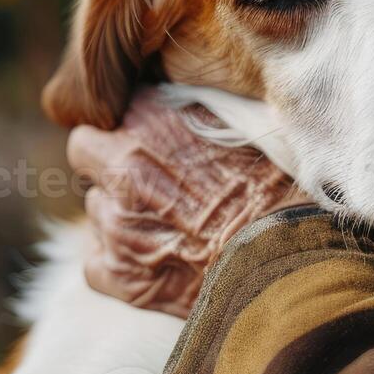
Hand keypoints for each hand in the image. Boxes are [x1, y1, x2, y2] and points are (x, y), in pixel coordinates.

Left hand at [68, 88, 310, 316]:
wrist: (286, 256)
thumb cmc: (279, 187)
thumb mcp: (244, 122)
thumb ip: (195, 109)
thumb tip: (181, 103)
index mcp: (150, 117)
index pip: (114, 110)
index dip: (134, 128)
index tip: (156, 142)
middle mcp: (121, 162)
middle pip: (87, 153)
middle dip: (110, 163)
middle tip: (151, 182)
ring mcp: (113, 219)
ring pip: (96, 208)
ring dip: (121, 213)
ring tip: (170, 226)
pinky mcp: (114, 271)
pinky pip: (95, 261)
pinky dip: (119, 261)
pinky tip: (159, 260)